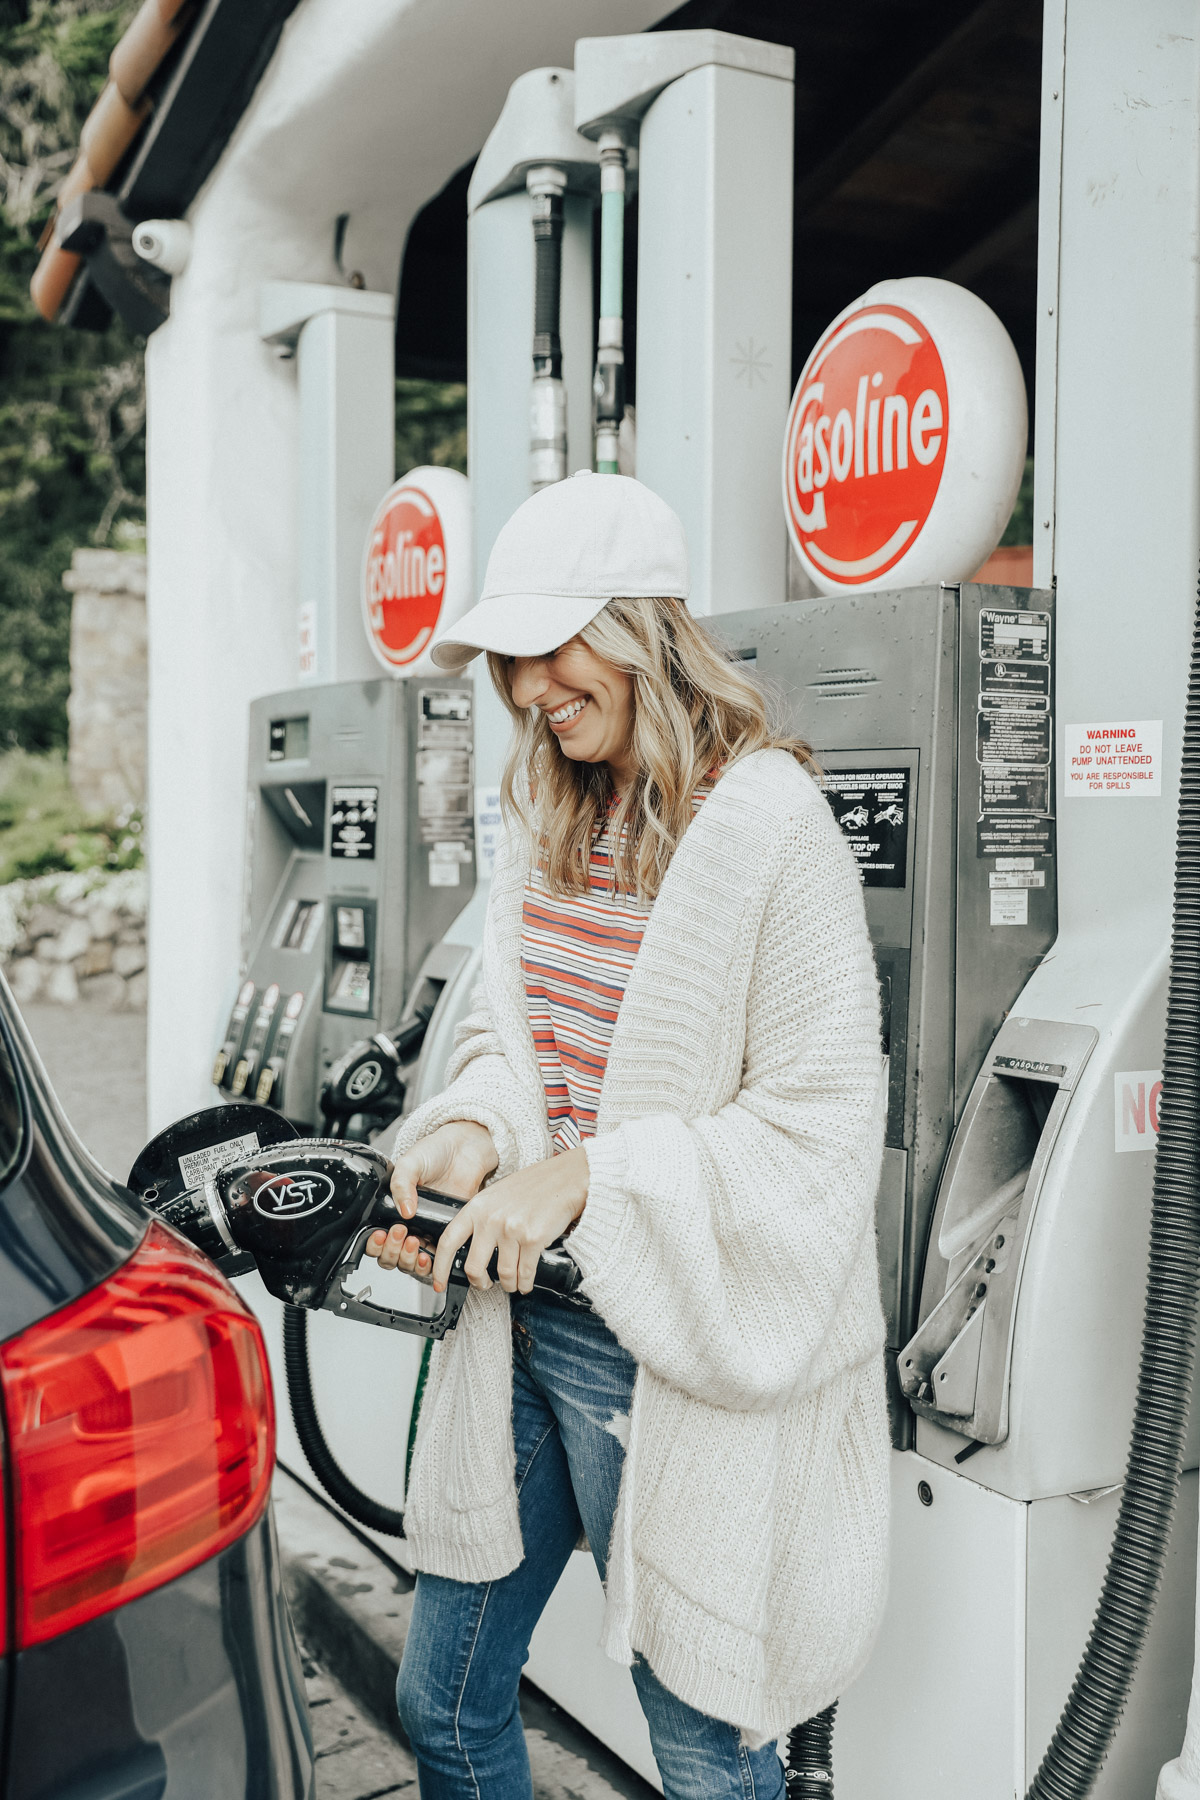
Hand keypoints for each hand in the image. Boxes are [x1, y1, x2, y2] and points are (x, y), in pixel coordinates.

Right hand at [364, 1120, 497, 1278]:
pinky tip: (430, 1254)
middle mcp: (407, 1224)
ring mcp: (427, 1232)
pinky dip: (430, 1264)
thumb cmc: (436, 1152)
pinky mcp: (447, 1235)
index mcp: (391, 1209)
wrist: (465, 1149)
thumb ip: (401, 1184)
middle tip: (400, 1232)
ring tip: (415, 1242)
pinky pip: (436, 1260)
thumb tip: (404, 1210)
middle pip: (391, 1257)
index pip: (375, 1239)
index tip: (381, 1233)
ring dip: (409, 1260)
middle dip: (392, 1251)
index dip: (375, 1243)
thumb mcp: (410, 1163)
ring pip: (410, 1264)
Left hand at [430, 1147, 588, 1296]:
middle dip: (479, 1283)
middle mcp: (491, 1219)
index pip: (449, 1241)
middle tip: (485, 1285)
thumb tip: (472, 1246)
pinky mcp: (533, 1239)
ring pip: (503, 1274)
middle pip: (473, 1266)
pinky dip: (525, 1284)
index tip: (439, 1282)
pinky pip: (524, 1273)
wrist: (566, 1179)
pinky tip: (526, 1282)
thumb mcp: (497, 1196)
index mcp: (477, 1207)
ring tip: (513, 1283)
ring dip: (509, 1285)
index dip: (440, 1266)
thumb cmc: (535, 1187)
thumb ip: (482, 1217)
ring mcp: (511, 1230)